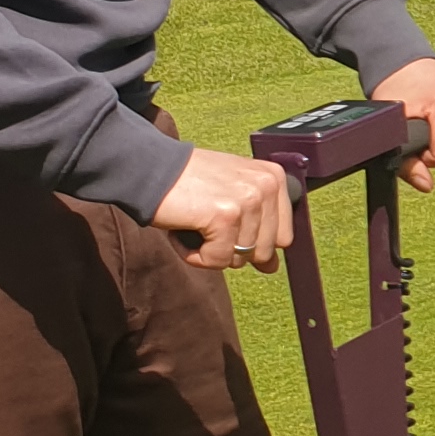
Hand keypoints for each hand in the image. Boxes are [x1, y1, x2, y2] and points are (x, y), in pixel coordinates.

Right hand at [154, 144, 298, 269]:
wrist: (150, 169)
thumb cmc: (189, 182)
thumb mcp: (232, 195)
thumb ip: (257, 226)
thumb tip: (272, 266)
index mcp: (274, 179)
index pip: (284, 237)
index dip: (253, 242)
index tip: (228, 226)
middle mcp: (266, 187)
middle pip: (264, 252)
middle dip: (231, 248)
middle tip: (207, 223)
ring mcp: (247, 201)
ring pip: (240, 259)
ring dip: (209, 250)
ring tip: (194, 223)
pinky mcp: (225, 216)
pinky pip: (217, 260)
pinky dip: (194, 255)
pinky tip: (183, 231)